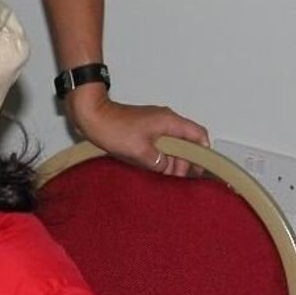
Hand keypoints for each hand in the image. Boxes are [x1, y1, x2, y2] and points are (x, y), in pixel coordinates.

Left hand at [65, 87, 209, 177]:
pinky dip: (160, 155)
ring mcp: (155, 123)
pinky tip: (154, 168)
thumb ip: (159, 163)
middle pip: (186, 142)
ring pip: (172, 143)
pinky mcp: (144, 128)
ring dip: (171, 159)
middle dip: (184, 161)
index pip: (198, 135)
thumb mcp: (140, 152)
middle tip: (177, 178)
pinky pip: (159, 142)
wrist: (92, 116)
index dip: (202, 153)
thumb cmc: (114, 130)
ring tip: (165, 175)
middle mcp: (166, 120)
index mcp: (170, 122)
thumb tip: (167, 167)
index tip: (199, 169)